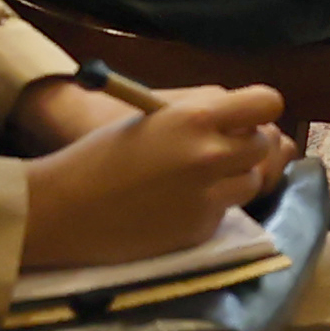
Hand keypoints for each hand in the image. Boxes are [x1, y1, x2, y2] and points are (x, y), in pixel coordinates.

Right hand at [17, 82, 295, 270]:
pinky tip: (174, 206)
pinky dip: (209, 207)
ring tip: (194, 180)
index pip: (266, 102)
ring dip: (233, 178)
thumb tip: (245, 118)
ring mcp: (208, 195)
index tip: (245, 119)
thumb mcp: (154, 117)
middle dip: (246, 146)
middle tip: (219, 152)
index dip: (257, 111)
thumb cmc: (100, 154)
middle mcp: (210, 155)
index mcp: (197, 117)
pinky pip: (224, 211)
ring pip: (251, 181)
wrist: (63, 208)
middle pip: (263, 145)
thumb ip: (202, 114)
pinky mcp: (200, 228)